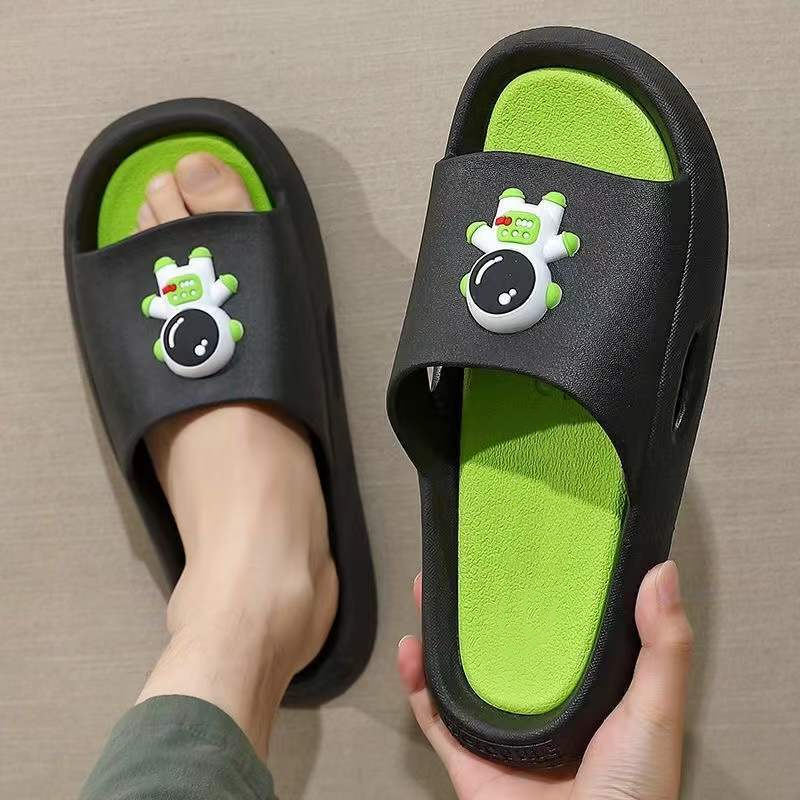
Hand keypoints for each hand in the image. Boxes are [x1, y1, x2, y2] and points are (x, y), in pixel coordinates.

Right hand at [397, 561, 691, 799]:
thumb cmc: (634, 797)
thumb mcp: (656, 712)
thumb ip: (663, 648)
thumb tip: (663, 574)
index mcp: (586, 693)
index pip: (559, 631)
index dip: (541, 592)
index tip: (526, 554)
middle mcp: (541, 708)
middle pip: (502, 646)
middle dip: (479, 605)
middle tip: (464, 565)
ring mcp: (503, 733)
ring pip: (463, 673)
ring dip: (440, 633)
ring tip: (429, 591)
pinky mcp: (470, 758)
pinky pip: (434, 716)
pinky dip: (416, 684)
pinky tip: (410, 650)